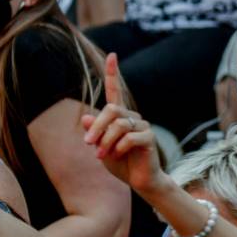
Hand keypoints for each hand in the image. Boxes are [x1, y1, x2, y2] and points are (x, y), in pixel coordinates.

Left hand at [81, 54, 167, 196]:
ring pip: (118, 124)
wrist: (140, 181)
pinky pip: (129, 137)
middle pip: (111, 110)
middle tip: (88, 143)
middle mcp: (132, 117)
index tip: (112, 55)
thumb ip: (95, 133)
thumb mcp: (101, 148)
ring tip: (102, 155)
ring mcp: (143, 126)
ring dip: (105, 141)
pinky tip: (118, 156)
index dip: (114, 73)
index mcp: (120, 116)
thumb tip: (87, 118)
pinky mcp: (149, 137)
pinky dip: (118, 148)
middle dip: (97, 127)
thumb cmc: (121, 163)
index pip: (117, 91)